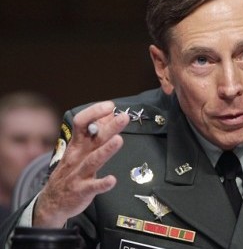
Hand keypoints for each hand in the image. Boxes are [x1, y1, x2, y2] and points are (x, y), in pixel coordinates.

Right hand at [33, 101, 129, 227]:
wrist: (52, 202)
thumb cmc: (71, 171)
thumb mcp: (79, 149)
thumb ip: (95, 131)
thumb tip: (110, 113)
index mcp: (77, 144)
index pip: (82, 123)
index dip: (95, 112)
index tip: (110, 106)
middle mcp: (77, 156)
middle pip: (93, 139)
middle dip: (109, 127)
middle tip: (124, 117)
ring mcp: (79, 174)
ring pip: (93, 160)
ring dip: (106, 150)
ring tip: (118, 140)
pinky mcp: (82, 191)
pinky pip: (93, 187)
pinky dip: (102, 183)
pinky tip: (112, 180)